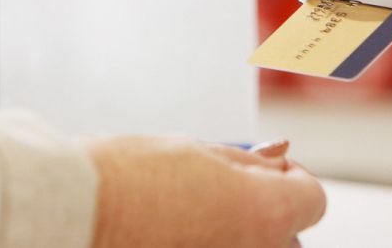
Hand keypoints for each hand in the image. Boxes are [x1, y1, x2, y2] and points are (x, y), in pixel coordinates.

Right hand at [87, 136, 325, 247]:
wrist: (79, 213)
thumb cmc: (130, 177)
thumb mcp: (196, 151)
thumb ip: (247, 161)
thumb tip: (280, 154)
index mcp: (266, 215)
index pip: (312, 198)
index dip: (288, 176)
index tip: (262, 167)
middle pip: (287, 234)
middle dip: (265, 210)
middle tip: (216, 192)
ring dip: (238, 233)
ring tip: (190, 215)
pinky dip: (212, 242)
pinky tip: (178, 232)